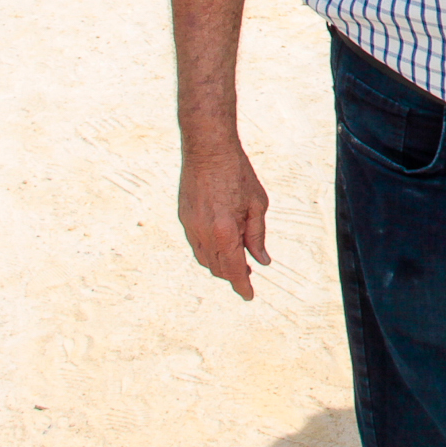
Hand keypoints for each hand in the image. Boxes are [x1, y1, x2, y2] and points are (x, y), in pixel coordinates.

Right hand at [178, 144, 270, 299]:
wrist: (208, 150)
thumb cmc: (237, 173)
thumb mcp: (257, 204)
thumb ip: (257, 235)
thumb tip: (261, 261)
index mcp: (225, 232)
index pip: (233, 270)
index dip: (242, 286)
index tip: (249, 296)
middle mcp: (204, 233)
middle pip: (218, 268)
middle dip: (232, 275)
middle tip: (247, 274)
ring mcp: (191, 226)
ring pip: (205, 258)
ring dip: (220, 264)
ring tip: (236, 260)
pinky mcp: (184, 218)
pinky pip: (197, 244)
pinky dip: (209, 251)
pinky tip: (221, 243)